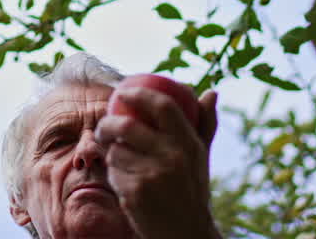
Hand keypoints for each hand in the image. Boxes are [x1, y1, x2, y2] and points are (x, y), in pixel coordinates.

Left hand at [95, 88, 220, 238]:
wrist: (186, 233)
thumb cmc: (191, 190)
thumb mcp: (201, 157)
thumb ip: (205, 124)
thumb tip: (211, 92)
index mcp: (189, 143)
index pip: (163, 106)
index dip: (140, 94)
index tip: (123, 91)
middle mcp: (172, 156)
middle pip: (126, 126)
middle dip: (107, 124)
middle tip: (104, 126)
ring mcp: (153, 175)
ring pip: (115, 151)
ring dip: (112, 154)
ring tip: (122, 162)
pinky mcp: (135, 193)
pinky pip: (113, 172)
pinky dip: (114, 174)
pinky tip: (124, 181)